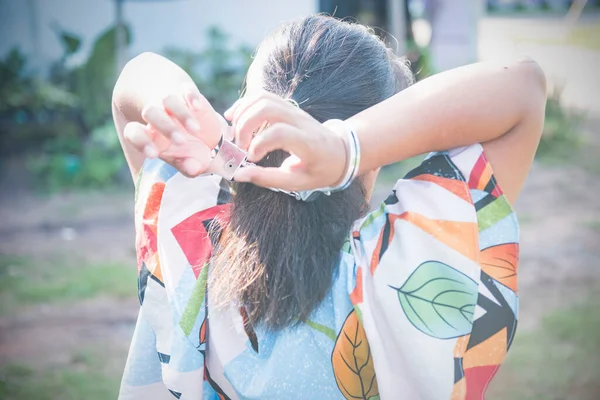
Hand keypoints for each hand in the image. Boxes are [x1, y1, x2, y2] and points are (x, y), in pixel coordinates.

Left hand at [122, 83, 228, 176]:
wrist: (202, 131)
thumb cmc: (190, 151)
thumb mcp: (190, 162)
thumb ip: (189, 167)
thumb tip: (192, 168)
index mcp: (150, 137)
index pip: (134, 133)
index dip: (141, 142)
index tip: (153, 154)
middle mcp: (158, 117)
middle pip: (151, 113)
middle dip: (165, 127)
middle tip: (181, 142)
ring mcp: (172, 104)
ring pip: (168, 100)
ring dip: (181, 114)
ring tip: (195, 130)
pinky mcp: (188, 95)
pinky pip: (186, 89)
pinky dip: (191, 96)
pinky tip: (197, 108)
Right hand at [224, 91, 347, 190]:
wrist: (340, 153)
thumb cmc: (319, 170)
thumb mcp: (298, 182)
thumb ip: (268, 179)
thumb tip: (239, 174)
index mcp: (308, 143)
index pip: (279, 133)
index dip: (259, 143)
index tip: (252, 158)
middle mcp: (301, 121)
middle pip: (267, 108)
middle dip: (245, 125)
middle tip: (239, 146)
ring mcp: (295, 110)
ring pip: (263, 98)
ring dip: (242, 112)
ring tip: (234, 133)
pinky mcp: (288, 107)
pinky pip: (263, 96)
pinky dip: (245, 104)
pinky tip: (234, 117)